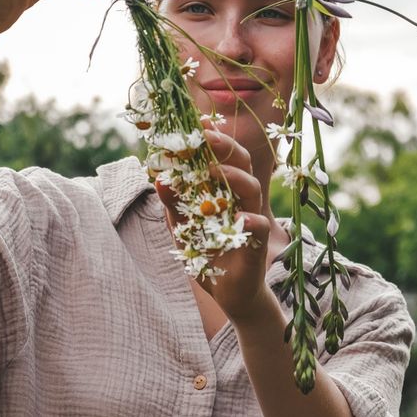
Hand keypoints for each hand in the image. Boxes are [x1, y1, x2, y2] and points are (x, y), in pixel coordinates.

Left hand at [155, 127, 274, 321]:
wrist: (228, 294)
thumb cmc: (207, 256)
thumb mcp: (182, 228)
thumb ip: (173, 204)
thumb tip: (157, 178)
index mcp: (223, 190)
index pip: (221, 156)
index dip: (211, 138)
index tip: (195, 121)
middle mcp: (240, 199)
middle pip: (241, 162)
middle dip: (224, 146)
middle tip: (205, 136)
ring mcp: (251, 218)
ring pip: (252, 188)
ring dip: (233, 177)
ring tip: (213, 172)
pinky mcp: (257, 244)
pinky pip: (259, 225)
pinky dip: (251, 219)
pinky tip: (238, 216)